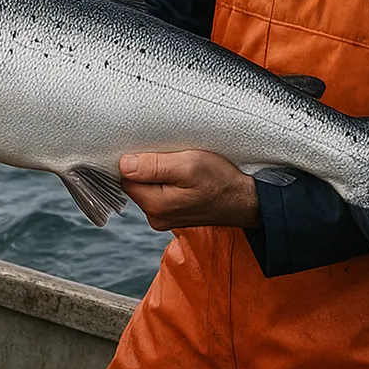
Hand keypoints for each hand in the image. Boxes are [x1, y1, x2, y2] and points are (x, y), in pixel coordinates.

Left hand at [119, 149, 259, 230]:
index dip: (135, 159)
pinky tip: (180, 175)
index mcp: (155, 206)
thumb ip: (154, 166)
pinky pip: (157, 192)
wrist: (245, 200)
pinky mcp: (172, 213)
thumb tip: (123, 164)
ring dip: (156, 173)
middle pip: (133, 183)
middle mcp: (155, 217)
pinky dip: (164, 180)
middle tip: (170, 156)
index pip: (125, 177)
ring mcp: (163, 217)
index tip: (154, 150)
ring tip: (178, 165)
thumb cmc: (220, 180)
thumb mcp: (189, 164)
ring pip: (146, 187)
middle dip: (145, 166)